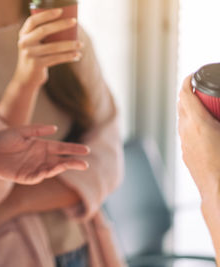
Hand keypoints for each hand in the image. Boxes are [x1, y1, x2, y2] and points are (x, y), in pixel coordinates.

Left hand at [0, 125, 88, 184]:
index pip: (60, 148)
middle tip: (86, 164)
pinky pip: (40, 175)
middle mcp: (39, 158)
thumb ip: (37, 129)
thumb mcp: (20, 131)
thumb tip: (55, 129)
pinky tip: (55, 167)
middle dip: (73, 162)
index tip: (86, 150)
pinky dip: (48, 172)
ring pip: (52, 169)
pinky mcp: (25, 177)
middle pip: (60, 160)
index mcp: (39, 146)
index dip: (73, 149)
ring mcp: (33, 168)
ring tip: (73, 164)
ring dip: (62, 167)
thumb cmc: (0, 141)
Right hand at [13, 8, 81, 89]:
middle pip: (44, 30)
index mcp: (23, 34)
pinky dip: (68, 57)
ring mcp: (29, 54)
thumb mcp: (34, 45)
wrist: (25, 79)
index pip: (33, 21)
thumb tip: (67, 26)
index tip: (60, 11)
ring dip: (69, 45)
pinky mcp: (36, 65)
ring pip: (53, 47)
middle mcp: (24, 43)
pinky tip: (77, 56)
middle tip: (74, 21)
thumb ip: (43, 35)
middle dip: (61, 25)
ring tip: (81, 44)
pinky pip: (56, 59)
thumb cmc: (35, 57)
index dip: (46, 14)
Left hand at [178, 75, 219, 198]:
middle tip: (203, 88)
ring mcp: (184, 144)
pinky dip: (191, 123)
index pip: (185, 95)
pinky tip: (204, 127)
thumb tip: (219, 114)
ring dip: (189, 109)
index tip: (194, 75)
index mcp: (198, 123)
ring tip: (204, 106)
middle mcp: (186, 131)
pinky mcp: (186, 154)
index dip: (188, 81)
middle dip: (190, 93)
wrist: (218, 192)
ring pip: (182, 119)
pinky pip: (185, 132)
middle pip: (181, 104)